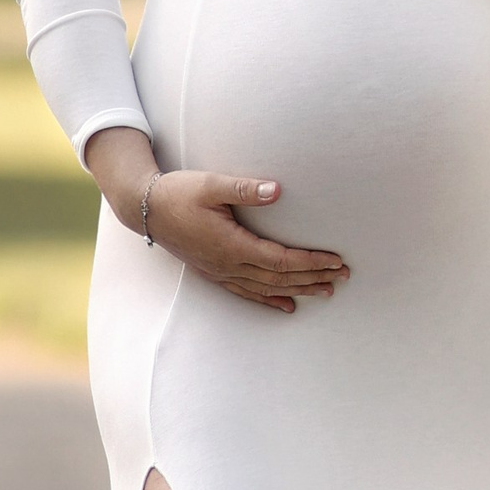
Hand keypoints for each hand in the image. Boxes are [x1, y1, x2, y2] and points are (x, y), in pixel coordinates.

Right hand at [80, 131, 348, 315]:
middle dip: (314, 277)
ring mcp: (220, 272)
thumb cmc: (178, 193)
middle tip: (344, 277)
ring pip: (267, 288)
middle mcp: (228, 265)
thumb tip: (278, 189)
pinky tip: (288, 305)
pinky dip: (270, 299)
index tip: (336, 261)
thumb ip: (245, 189)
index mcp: (232, 245)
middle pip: (280, 277)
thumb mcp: (211, 184)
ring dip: (298, 290)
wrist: (145, 209)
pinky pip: (247, 292)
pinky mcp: (213, 272)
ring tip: (326, 292)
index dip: (311, 262)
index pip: (281, 260)